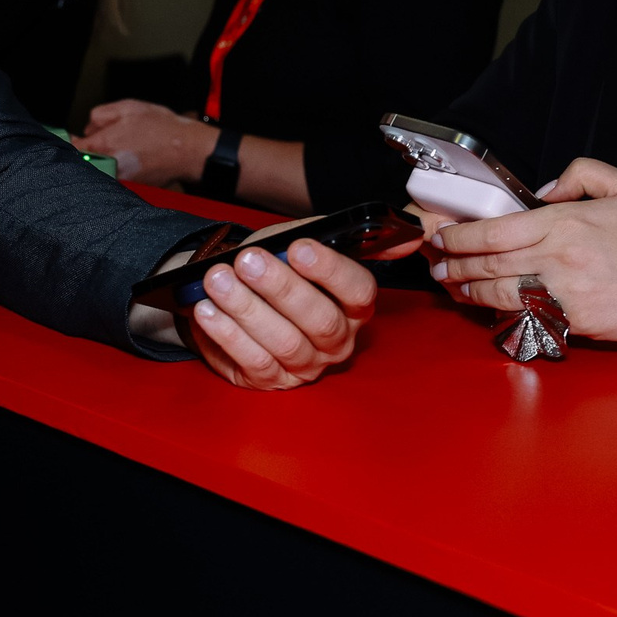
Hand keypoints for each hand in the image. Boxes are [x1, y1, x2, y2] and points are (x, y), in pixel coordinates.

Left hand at [77, 100, 212, 185]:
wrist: (188, 150)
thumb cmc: (161, 128)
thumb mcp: (128, 107)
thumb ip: (100, 115)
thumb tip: (87, 128)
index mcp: (103, 145)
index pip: (71, 149)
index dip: (68, 142)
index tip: (69, 138)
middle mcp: (107, 166)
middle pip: (83, 162)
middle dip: (88, 151)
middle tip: (103, 142)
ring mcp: (118, 180)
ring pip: (99, 171)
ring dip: (103, 161)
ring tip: (123, 150)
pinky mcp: (130, 189)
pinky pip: (114, 179)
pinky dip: (117, 171)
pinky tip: (132, 160)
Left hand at [185, 237, 374, 388]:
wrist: (237, 291)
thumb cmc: (277, 266)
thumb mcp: (303, 243)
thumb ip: (337, 235)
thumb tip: (408, 238)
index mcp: (354, 305)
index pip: (357, 291)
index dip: (330, 270)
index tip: (298, 247)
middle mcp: (336, 340)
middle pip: (319, 320)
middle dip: (280, 287)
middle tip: (248, 261)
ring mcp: (305, 365)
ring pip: (283, 341)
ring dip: (246, 308)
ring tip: (217, 280)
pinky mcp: (271, 380)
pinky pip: (253, 361)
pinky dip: (227, 334)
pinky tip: (207, 310)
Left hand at [426, 159, 616, 348]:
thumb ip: (581, 174)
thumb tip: (546, 189)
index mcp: (567, 221)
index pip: (497, 229)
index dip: (461, 235)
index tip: (443, 237)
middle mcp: (560, 257)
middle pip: (490, 262)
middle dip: (454, 265)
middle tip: (437, 266)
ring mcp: (566, 294)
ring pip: (500, 293)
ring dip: (469, 291)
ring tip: (453, 288)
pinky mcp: (576, 324)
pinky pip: (528, 318)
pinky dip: (503, 315)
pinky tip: (489, 310)